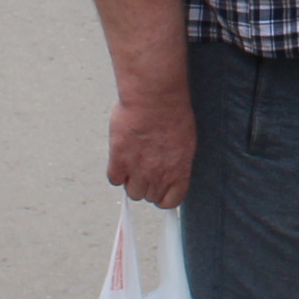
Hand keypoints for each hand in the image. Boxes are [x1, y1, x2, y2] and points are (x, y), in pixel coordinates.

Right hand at [106, 92, 197, 209]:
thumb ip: (175, 161)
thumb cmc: (172, 112)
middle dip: (147, 185)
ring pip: (132, 191)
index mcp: (179, 170)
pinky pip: (114, 179)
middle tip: (145, 167)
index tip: (160, 191)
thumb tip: (168, 170)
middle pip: (149, 196)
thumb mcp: (184, 140)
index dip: (164, 197)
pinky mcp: (120, 160)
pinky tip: (121, 156)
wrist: (155, 97)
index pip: (172, 201)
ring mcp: (139, 169)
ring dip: (131, 180)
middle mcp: (159, 175)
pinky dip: (116, 171)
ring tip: (133, 160)